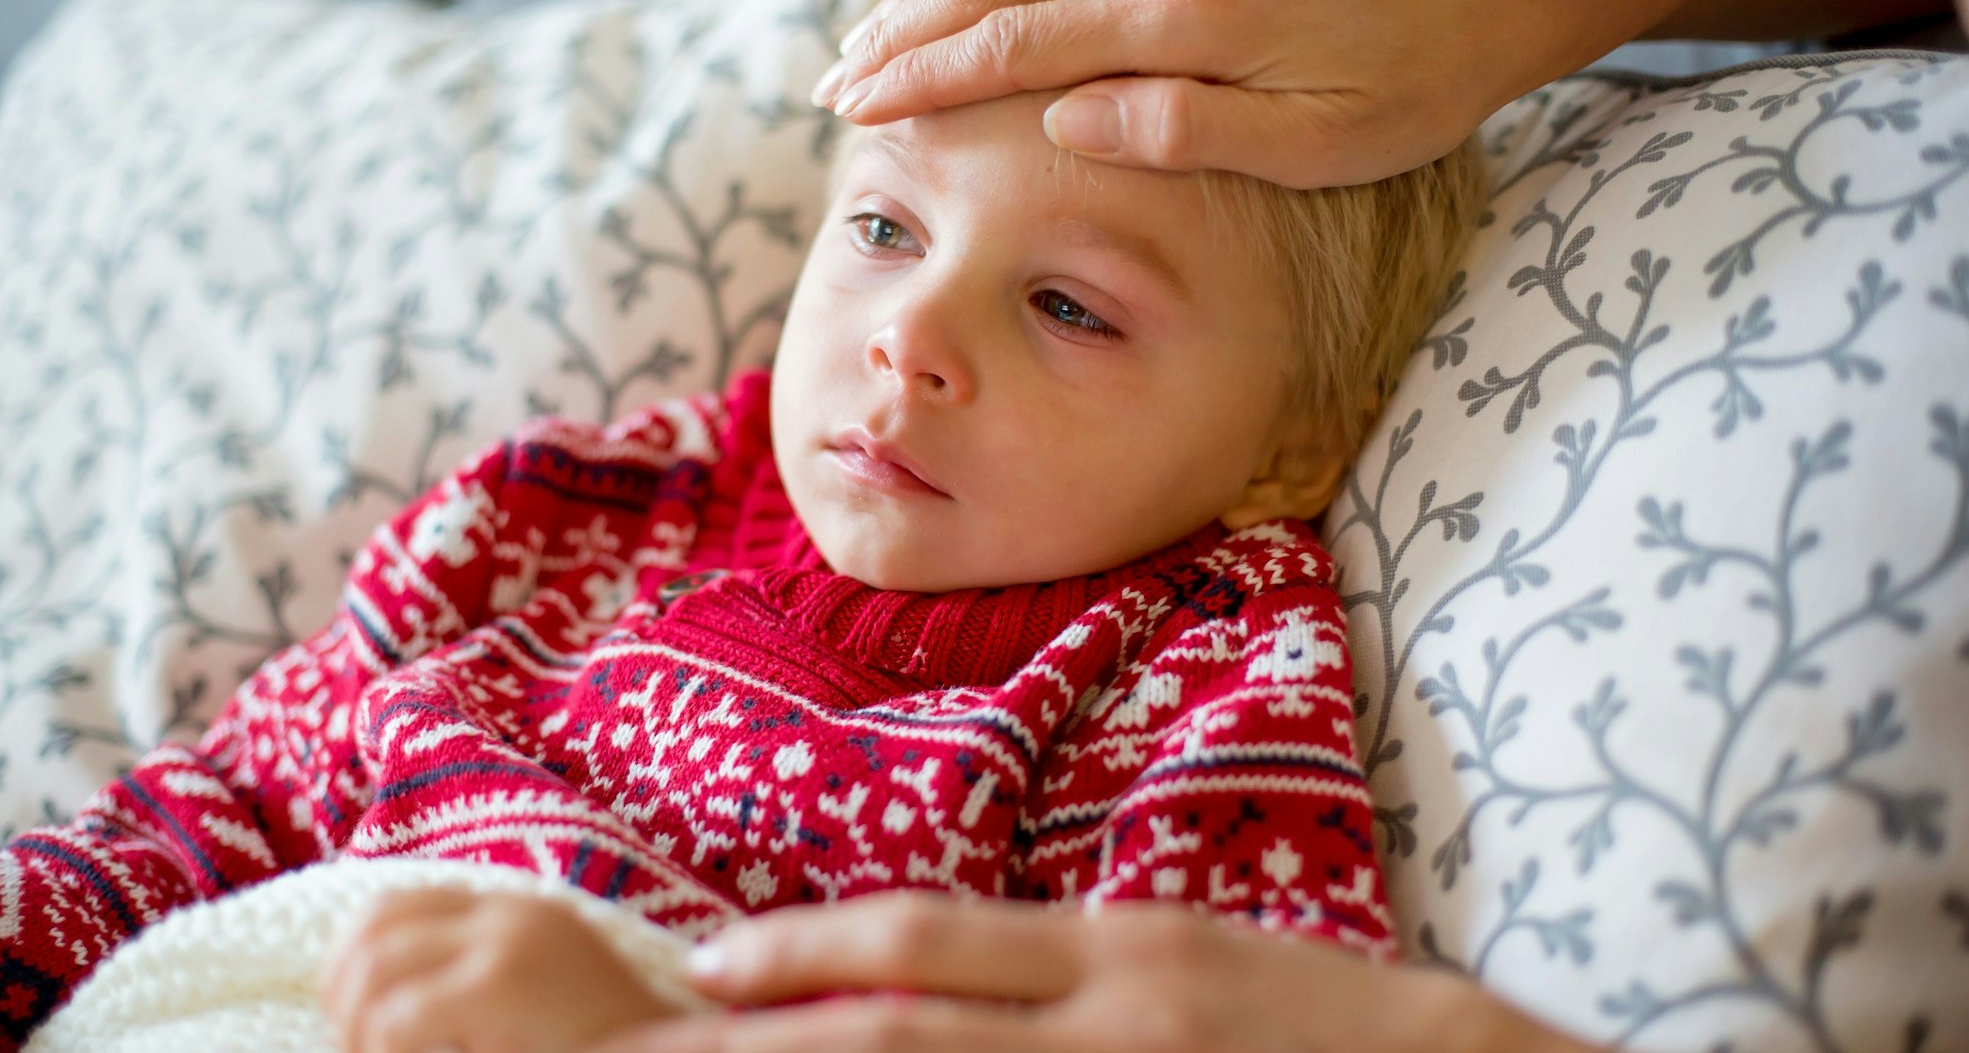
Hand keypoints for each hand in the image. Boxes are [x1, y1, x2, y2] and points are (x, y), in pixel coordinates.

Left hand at [321, 886, 688, 1052]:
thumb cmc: (606, 1048)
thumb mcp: (533, 1007)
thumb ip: (472, 986)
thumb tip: (367, 1000)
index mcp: (518, 911)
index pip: (393, 907)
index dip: (351, 966)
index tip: (358, 1030)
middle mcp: (511, 909)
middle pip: (369, 926)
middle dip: (342, 995)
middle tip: (361, 1052)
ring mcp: (508, 939)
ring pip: (371, 971)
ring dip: (362, 1034)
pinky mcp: (502, 979)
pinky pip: (396, 1018)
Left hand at [584, 893, 1599, 1052]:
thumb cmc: (1326, 1026)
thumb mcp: (1192, 967)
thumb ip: (1066, 973)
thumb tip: (927, 982)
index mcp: (1120, 952)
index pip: (926, 941)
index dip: (801, 956)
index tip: (705, 970)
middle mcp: (1113, 1025)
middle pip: (899, 1037)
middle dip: (766, 1046)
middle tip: (657, 1045)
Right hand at [814, 0, 1949, 188]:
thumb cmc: (1427, 70)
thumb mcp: (1321, 142)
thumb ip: (1186, 130)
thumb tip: (1067, 124)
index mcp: (1187, 25)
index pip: (1017, 49)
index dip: (925, 77)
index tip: (856, 105)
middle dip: (905, 29)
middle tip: (838, 76)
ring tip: (878, 23)